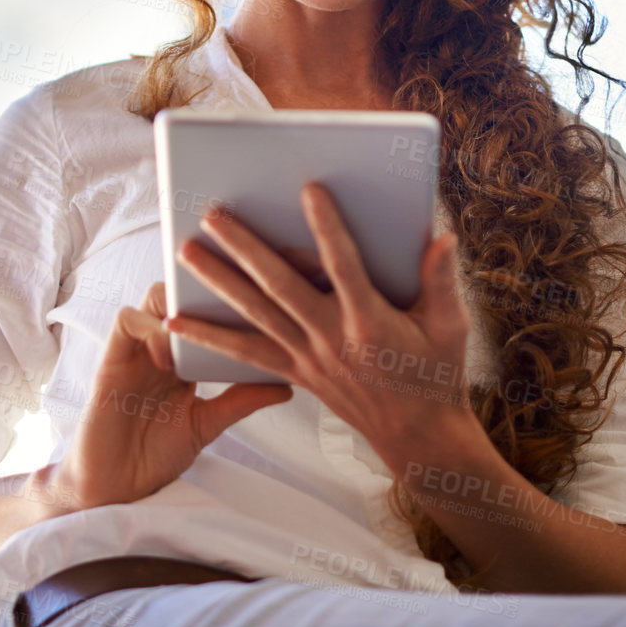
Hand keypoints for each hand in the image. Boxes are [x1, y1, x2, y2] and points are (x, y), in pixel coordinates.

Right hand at [40, 281, 292, 514]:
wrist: (117, 488)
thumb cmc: (155, 454)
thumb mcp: (207, 424)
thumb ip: (240, 401)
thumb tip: (288, 386)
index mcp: (183, 359)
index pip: (202, 311)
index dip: (224, 299)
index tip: (255, 297)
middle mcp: (159, 348)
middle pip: (179, 292)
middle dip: (202, 291)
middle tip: (229, 308)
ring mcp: (135, 351)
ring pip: (153, 297)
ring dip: (177, 307)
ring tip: (196, 339)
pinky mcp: (111, 361)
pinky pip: (126, 322)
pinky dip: (150, 329)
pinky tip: (167, 358)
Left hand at [165, 183, 472, 473]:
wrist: (418, 436)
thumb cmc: (437, 373)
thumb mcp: (450, 327)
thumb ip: (441, 280)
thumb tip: (440, 238)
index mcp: (370, 320)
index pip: (344, 265)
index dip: (327, 227)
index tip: (309, 190)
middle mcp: (331, 337)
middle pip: (279, 285)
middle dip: (245, 247)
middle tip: (213, 215)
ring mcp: (308, 357)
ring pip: (254, 314)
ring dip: (218, 281)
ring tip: (186, 252)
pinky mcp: (295, 372)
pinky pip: (244, 355)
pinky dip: (208, 338)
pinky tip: (175, 321)